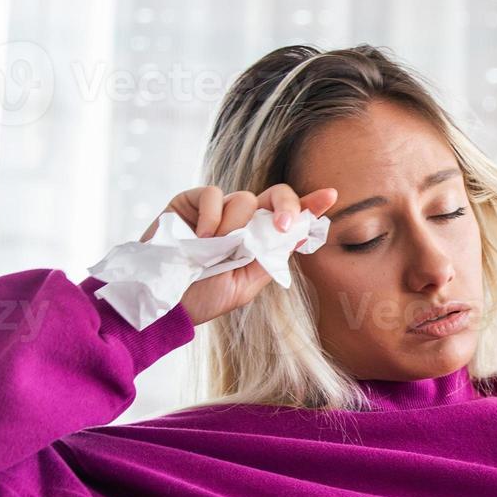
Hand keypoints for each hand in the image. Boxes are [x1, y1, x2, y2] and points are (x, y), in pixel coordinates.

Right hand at [139, 184, 338, 326]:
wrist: (166, 302)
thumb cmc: (204, 297)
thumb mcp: (246, 283)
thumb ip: (270, 256)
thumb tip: (301, 232)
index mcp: (260, 240)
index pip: (289, 218)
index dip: (310, 205)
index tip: (330, 196)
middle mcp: (243, 221)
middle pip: (275, 196)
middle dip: (286, 206)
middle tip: (282, 226)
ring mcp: (218, 210)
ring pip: (245, 199)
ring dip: (235, 226)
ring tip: (215, 249)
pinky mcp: (192, 201)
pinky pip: (214, 194)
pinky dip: (212, 215)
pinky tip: (202, 237)